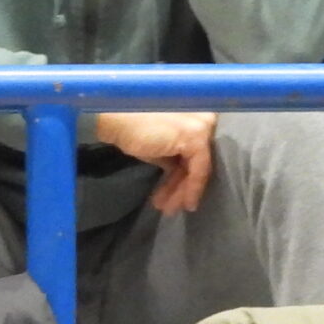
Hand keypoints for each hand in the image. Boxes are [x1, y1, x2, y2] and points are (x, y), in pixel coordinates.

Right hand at [95, 111, 219, 214]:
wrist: (116, 118)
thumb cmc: (131, 128)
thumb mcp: (159, 145)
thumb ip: (174, 154)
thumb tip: (179, 172)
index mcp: (199, 114)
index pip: (199, 152)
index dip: (187, 176)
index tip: (175, 195)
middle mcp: (206, 116)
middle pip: (199, 160)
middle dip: (183, 186)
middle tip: (169, 206)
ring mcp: (203, 125)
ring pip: (199, 167)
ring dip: (181, 190)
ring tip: (166, 208)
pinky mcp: (197, 136)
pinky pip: (198, 170)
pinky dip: (188, 189)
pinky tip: (170, 201)